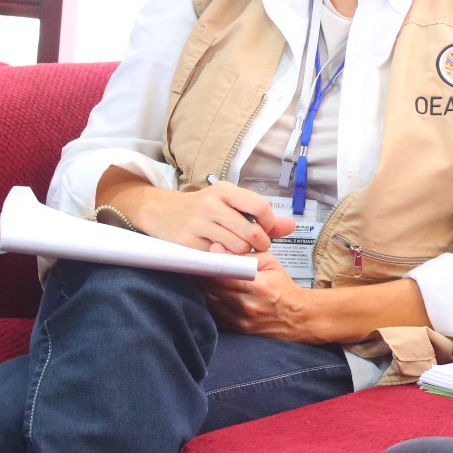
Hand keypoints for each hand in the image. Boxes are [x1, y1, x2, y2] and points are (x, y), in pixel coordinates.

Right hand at [97, 169, 292, 254]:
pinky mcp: (186, 243)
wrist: (160, 211)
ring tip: (237, 250)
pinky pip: (217, 259)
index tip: (267, 232)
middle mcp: (210, 205)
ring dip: (242, 255)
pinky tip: (221, 256)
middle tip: (255, 247)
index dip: (270, 225)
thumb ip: (261, 216)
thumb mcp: (231, 203)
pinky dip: (224, 262)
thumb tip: (292, 226)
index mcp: (224, 190)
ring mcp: (197, 224)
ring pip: (236, 249)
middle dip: (259, 245)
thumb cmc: (204, 209)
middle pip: (251, 234)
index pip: (260, 208)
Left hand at [201, 253, 324, 340]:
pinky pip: (213, 314)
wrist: (296, 317)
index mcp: (257, 285)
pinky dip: (210, 303)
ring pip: (208, 301)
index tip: (202, 257)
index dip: (209, 264)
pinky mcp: (235, 329)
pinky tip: (212, 294)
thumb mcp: (270, 263)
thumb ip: (244, 255)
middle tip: (198, 264)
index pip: (222, 273)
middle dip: (202, 274)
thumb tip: (217, 248)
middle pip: (211, 287)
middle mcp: (247, 305)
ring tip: (204, 278)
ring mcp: (240, 319)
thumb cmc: (282, 287)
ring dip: (204, 289)